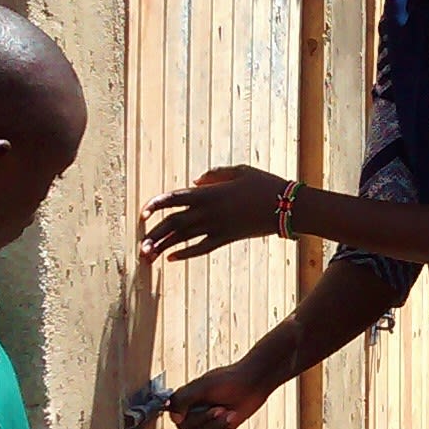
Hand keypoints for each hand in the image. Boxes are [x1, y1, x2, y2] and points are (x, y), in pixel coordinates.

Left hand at [141, 165, 287, 262]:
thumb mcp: (240, 170)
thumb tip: (194, 182)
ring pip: (185, 239)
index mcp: (210, 193)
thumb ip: (214, 174)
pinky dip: (186, 253)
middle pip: (175, 223)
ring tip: (147, 256)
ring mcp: (218, 227)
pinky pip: (203, 248)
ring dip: (164, 247)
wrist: (289, 207)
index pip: (175, 198)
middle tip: (139, 246)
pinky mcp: (228, 238)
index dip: (157, 205)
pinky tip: (172, 258)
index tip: (142, 213)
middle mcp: (210, 211)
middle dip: (155, 234)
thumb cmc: (266, 184)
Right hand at [165, 362, 278, 428]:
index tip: (215, 409)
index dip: (199, 419)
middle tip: (225, 410)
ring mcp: (203, 428)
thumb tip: (173, 417)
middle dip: (212, 425)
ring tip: (231, 418)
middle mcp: (190, 418)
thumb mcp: (203, 385)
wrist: (252, 384)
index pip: (180, 423)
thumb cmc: (229, 381)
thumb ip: (183, 398)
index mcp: (183, 405)